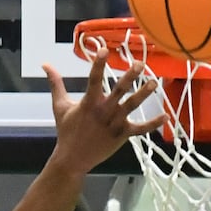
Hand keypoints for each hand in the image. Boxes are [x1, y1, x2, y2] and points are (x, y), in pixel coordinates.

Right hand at [44, 51, 165, 174]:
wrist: (72, 159)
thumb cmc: (66, 131)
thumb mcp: (60, 106)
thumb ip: (55, 84)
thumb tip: (45, 65)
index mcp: (88, 103)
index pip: (94, 80)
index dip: (99, 64)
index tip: (105, 50)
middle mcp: (103, 111)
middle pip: (118, 91)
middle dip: (129, 77)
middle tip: (140, 64)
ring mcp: (114, 124)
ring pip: (131, 106)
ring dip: (143, 94)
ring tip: (154, 82)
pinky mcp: (122, 135)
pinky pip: (140, 129)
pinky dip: (153, 124)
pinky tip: (166, 116)